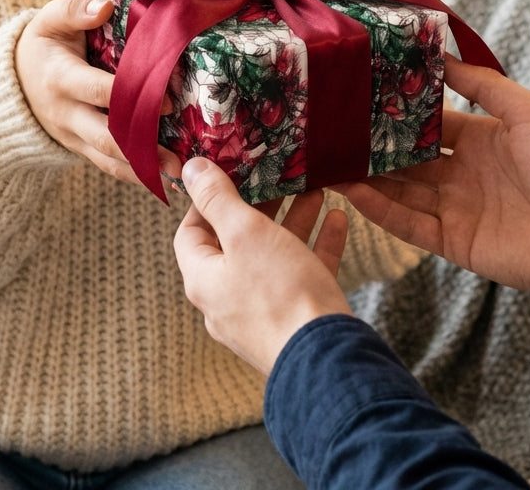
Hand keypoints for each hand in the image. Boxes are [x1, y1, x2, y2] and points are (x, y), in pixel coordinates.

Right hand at [15, 0, 179, 184]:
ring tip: (180, 176)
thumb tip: (105, 7)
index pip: (97, 91)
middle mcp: (66, 114)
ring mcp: (73, 136)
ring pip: (109, 160)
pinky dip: (137, 176)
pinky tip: (168, 182)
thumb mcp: (48, 20)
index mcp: (60, 78)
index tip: (165, 101)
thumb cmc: (42, 44)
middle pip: (105, 137)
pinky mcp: (82, 148)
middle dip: (142, 147)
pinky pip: (109, 166)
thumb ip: (74, 9)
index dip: (130, 97)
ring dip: (144, 170)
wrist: (13, 82)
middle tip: (179, 156)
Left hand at [174, 156, 351, 375]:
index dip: (207, 200)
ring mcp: (261, 312)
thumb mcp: (245, 232)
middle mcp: (226, 298)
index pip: (191, 232)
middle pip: (236, 241)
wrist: (326, 361)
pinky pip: (302, 275)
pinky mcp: (294, 319)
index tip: (231, 174)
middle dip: (260, 206)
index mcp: (204, 279)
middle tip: (277, 177)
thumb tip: (191, 169)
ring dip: (293, 221)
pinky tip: (338, 220)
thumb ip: (218, 198)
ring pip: (274, 255)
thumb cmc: (279, 293)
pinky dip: (317, 246)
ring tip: (315, 190)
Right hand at [337, 58, 529, 298]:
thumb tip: (441, 57)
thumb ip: (483, 84)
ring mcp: (455, 209)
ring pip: (400, 191)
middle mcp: (461, 173)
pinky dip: (381, 211)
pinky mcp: (454, 242)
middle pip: (406, 159)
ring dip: (367, 179)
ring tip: (329, 163)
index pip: (427, 125)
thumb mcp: (527, 110)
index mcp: (478, 140)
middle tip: (332, 133)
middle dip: (372, 148)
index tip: (361, 98)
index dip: (397, 113)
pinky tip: (352, 193)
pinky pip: (409, 225)